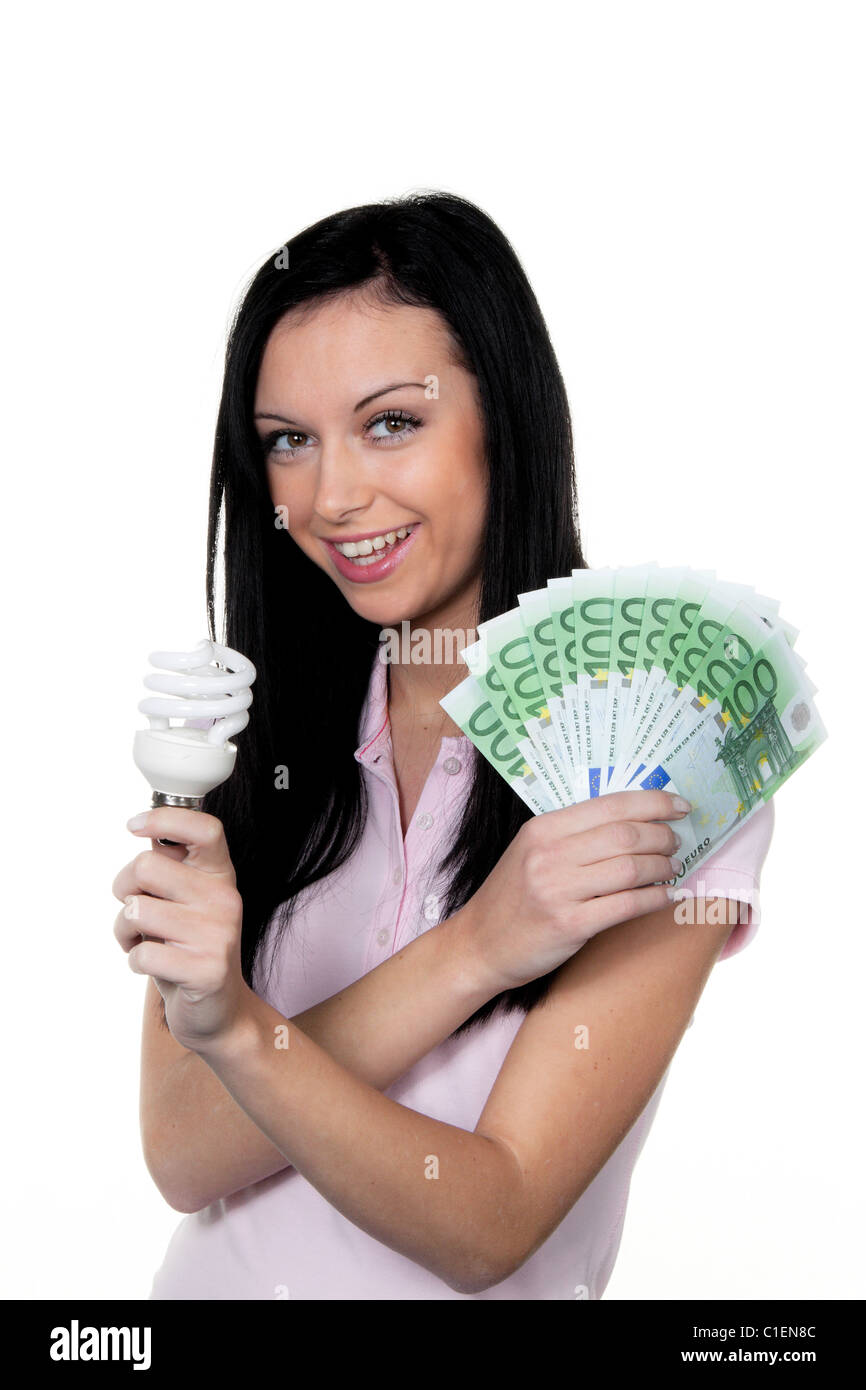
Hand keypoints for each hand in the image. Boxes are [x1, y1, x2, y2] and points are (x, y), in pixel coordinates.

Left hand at [112, 807, 252, 1052]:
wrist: (219, 1010)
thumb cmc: (190, 947)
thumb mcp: (186, 900)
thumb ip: (171, 867)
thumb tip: (145, 827)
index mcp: (220, 875)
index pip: (205, 829)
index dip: (164, 818)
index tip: (134, 826)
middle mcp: (224, 899)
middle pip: (146, 865)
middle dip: (124, 888)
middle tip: (135, 909)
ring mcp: (218, 934)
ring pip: (136, 910)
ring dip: (125, 931)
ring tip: (145, 941)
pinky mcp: (206, 970)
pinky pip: (141, 953)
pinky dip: (135, 961)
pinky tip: (154, 965)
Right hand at [455, 789, 690, 992]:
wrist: (479, 944)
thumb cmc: (513, 896)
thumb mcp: (532, 850)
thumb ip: (574, 833)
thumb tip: (635, 821)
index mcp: (544, 828)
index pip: (611, 805)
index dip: (654, 803)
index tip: (680, 806)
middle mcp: (550, 854)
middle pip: (626, 835)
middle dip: (663, 837)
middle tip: (676, 843)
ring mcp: (559, 890)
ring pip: (631, 869)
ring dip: (662, 867)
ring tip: (672, 869)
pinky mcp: (570, 924)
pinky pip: (626, 905)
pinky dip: (654, 899)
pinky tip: (665, 896)